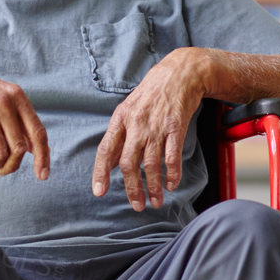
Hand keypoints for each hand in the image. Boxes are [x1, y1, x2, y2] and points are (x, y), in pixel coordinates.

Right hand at [0, 52, 49, 179]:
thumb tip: (37, 150)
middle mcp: (4, 103)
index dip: (43, 157)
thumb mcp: (1, 96)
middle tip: (3, 169)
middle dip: (12, 165)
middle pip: (19, 148)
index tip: (43, 175)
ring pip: (0, 154)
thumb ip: (19, 119)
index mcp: (17, 96)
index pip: (38, 132)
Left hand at [92, 49, 207, 210]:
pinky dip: (172, 173)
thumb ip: (119, 136)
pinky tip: (171, 184)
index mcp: (120, 119)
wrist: (180, 73)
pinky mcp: (176, 126)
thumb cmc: (152, 94)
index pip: (106, 149)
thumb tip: (108, 163)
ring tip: (156, 202)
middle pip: (129, 163)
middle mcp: (136, 124)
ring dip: (153, 186)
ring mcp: (156, 126)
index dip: (101, 172)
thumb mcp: (128, 109)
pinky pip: (172, 155)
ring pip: (151, 164)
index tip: (99, 192)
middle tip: (137, 206)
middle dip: (132, 188)